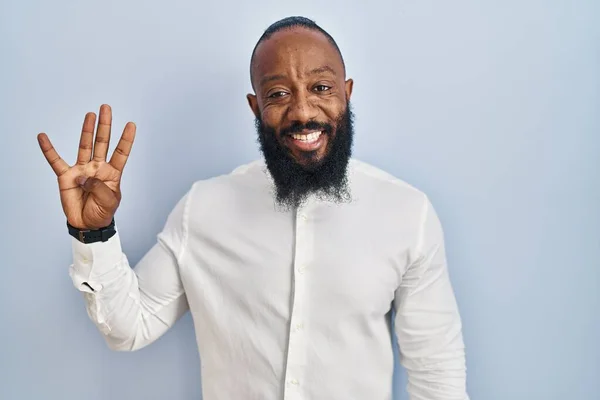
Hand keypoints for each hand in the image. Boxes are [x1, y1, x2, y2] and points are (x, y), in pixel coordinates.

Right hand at [38, 104, 135, 229]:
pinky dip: (49, 149)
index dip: (126, 139)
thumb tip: (84, 176)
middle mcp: (97, 167)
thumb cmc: (102, 211)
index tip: (132, 124)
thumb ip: (100, 187)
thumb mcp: (109, 201)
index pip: (121, 152)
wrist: (88, 224)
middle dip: (105, 126)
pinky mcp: (66, 176)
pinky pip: (56, 161)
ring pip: (84, 146)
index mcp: (112, 172)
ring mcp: (82, 170)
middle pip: (102, 142)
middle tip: (106, 108)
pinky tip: (43, 137)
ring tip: (90, 115)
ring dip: (87, 130)